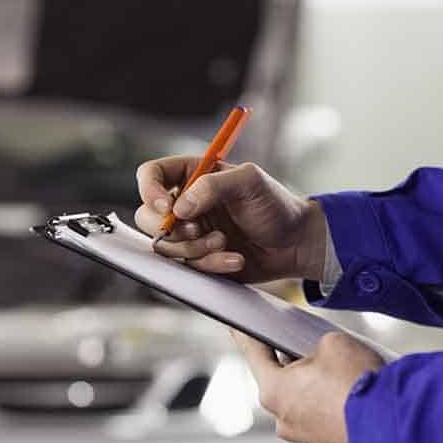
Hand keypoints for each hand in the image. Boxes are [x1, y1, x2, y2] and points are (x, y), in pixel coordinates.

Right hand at [135, 157, 326, 282]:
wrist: (295, 243)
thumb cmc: (275, 205)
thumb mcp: (249, 182)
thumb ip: (212, 186)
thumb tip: (179, 207)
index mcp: (192, 175)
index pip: (151, 175)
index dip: (150, 191)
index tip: (167, 208)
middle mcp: (185, 203)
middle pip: (146, 217)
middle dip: (171, 230)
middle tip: (196, 230)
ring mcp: (189, 233)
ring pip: (165, 247)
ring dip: (194, 249)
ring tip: (224, 243)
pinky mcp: (197, 258)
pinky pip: (187, 268)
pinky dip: (211, 265)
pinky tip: (235, 258)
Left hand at [231, 329, 383, 442]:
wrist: (394, 426)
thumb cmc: (359, 385)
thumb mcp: (332, 342)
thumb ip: (314, 343)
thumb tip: (319, 352)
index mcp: (273, 391)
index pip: (253, 353)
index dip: (246, 335)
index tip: (236, 327)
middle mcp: (283, 418)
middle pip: (279, 379)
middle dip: (292, 361)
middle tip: (307, 345)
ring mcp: (305, 435)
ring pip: (302, 399)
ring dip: (314, 383)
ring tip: (339, 369)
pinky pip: (322, 414)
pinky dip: (331, 401)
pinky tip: (348, 389)